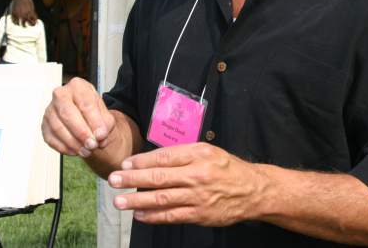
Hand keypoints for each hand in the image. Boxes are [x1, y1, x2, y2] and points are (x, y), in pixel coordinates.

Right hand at [42, 77, 114, 157]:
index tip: (101, 135)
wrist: (85, 118)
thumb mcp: (105, 115)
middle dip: (81, 132)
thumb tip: (99, 137)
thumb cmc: (95, 113)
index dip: (94, 121)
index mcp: (78, 86)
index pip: (85, 103)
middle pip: (68, 114)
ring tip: (87, 151)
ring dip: (73, 143)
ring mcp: (49, 110)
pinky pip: (51, 138)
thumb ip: (105, 125)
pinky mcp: (44, 125)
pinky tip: (76, 151)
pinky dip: (64, 147)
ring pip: (58, 127)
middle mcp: (60, 95)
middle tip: (92, 145)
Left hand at [107, 142, 269, 225]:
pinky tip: (140, 214)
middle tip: (114, 180)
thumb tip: (152, 160)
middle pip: (160, 177)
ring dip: (138, 200)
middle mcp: (198, 174)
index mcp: (199, 154)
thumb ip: (183, 154)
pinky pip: (172, 216)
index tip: (125, 164)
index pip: (165, 157)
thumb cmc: (227, 168)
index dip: (142, 161)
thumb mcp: (209, 151)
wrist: (253, 190)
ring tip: (120, 201)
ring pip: (162, 198)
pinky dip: (154, 216)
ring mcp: (198, 196)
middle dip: (133, 179)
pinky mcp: (200, 214)